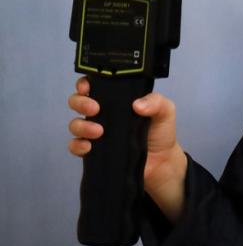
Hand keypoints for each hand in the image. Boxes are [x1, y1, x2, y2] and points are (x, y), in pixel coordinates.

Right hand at [67, 77, 188, 220]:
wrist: (162, 162)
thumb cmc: (161, 132)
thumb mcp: (165, 111)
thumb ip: (156, 102)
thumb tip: (137, 104)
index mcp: (117, 100)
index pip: (94, 86)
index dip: (85, 84)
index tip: (88, 88)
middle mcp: (103, 114)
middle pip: (77, 102)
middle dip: (80, 102)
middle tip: (95, 109)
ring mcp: (96, 132)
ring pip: (75, 124)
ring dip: (81, 126)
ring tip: (99, 131)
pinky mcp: (94, 151)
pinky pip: (75, 146)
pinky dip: (77, 145)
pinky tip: (89, 146)